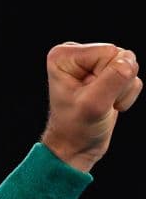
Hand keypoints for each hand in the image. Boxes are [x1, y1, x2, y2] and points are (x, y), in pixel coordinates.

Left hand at [40, 41, 140, 172]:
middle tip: (98, 101)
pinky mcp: (107, 72)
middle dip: (117, 83)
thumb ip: (114, 79)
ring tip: (103, 103)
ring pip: (131, 65)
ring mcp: (93, 62)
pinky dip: (126, 94)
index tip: (89, 95)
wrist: (76, 146)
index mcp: (64, 55)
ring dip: (123, 90)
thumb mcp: (93, 104)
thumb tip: (129, 62)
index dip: (107, 77)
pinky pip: (134, 76)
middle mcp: (77, 54)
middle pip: (121, 55)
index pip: (109, 52)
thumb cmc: (75, 128)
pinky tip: (109, 103)